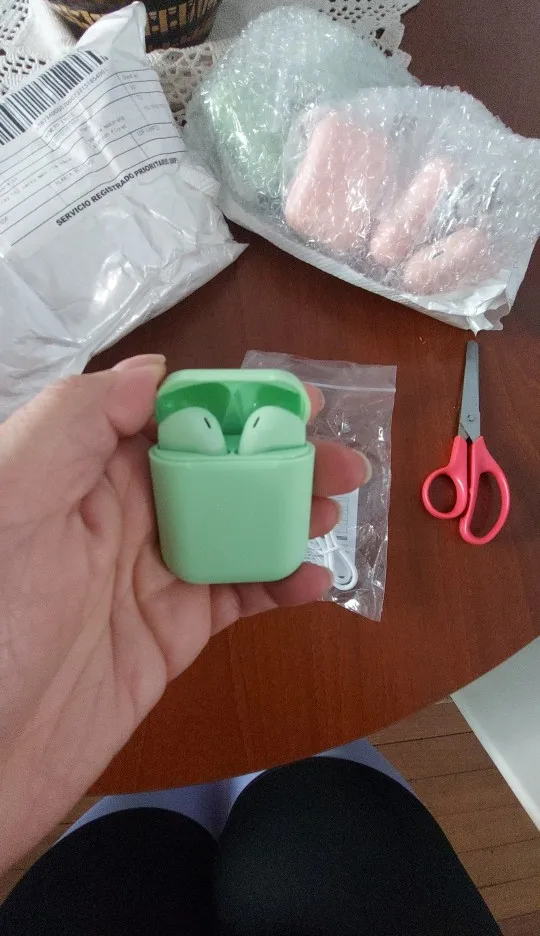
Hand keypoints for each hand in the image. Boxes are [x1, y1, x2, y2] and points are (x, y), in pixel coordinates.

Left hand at [0, 355, 368, 871]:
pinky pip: (239, 597)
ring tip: (337, 512)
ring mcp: (154, 575)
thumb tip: (155, 373)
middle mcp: (123, 516)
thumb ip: (77, 422)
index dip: (235, 405)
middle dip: (283, 461)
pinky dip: (282, 585)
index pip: (171, 419)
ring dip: (292, 516)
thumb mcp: (11, 496)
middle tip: (343, 464)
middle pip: (219, 472)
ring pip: (238, 529)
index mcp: (83, 472)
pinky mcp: (174, 633)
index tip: (296, 403)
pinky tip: (316, 581)